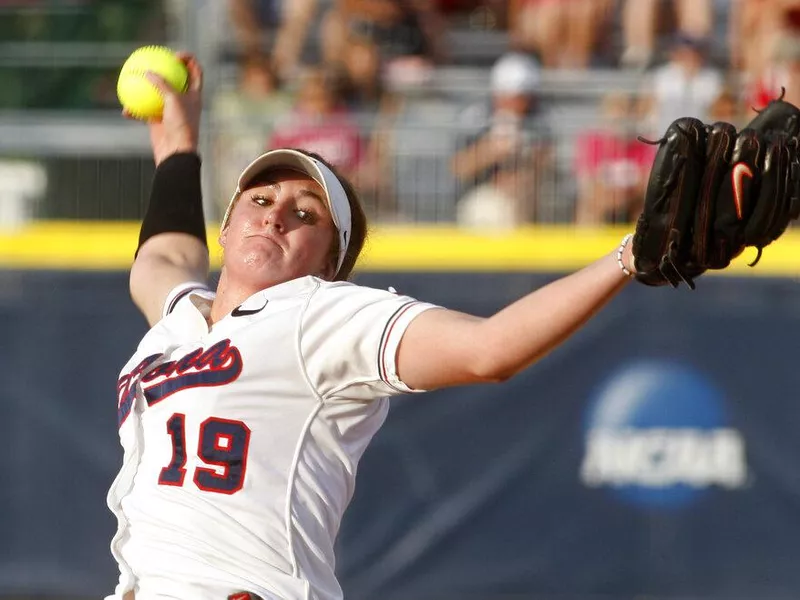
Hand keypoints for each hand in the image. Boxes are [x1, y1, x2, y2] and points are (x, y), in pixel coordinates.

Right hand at [123, 52, 202, 166]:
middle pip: (175, 79)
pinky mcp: (158, 121)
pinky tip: (125, 110)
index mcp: (195, 94)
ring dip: (144, 88)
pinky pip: (143, 112)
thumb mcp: (173, 100)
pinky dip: (134, 111)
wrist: (177, 152)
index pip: (195, 71)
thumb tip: (146, 72)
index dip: (189, 60)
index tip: (174, 55)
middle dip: (164, 69)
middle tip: (151, 60)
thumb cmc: (181, 125)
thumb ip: (162, 84)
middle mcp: (183, 101)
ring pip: (155, 95)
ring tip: (132, 79)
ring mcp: (170, 111)